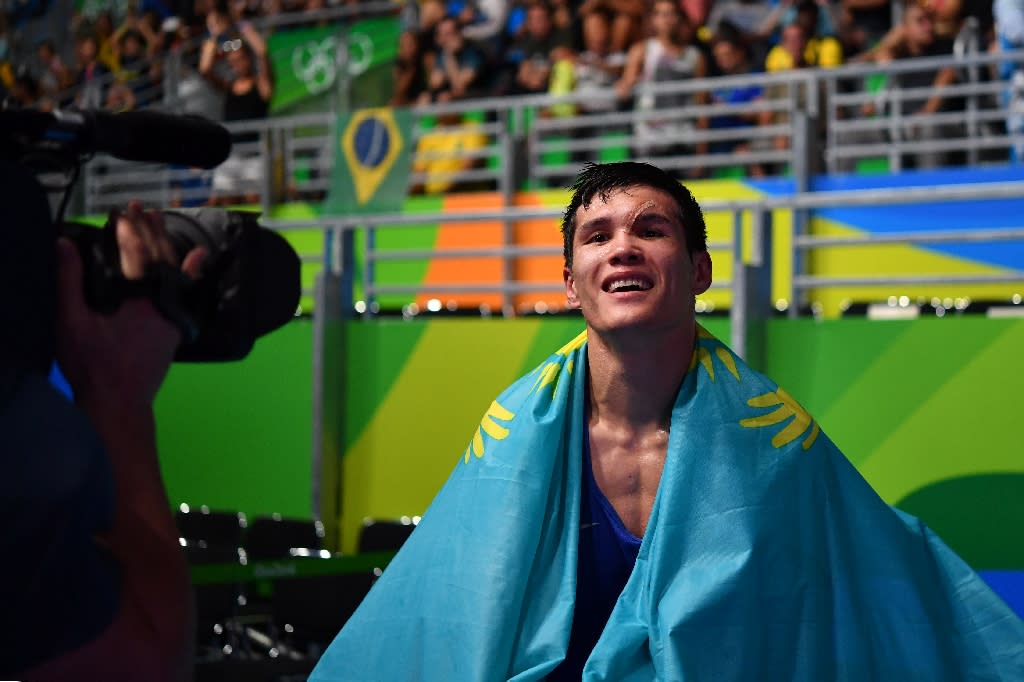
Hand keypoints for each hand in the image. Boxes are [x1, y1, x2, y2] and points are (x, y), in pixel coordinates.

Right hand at [55, 201, 205, 408]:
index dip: (128, 230)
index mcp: (139, 299)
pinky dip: (185, 271)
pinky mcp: (175, 329)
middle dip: (150, 230)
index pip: (136, 254)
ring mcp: (173, 317)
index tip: (122, 211)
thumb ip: (69, 281)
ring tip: (159, 222)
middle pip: (160, 257)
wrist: (120, 405)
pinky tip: (193, 259)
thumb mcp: (72, 323)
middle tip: (142, 208)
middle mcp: (163, 304)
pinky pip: (182, 290)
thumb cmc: (94, 367)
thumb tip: (63, 244)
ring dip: (164, 245)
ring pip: (173, 271)